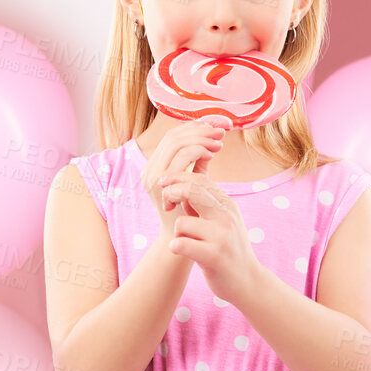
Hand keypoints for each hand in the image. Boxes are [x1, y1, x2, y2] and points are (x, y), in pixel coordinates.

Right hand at [142, 115, 230, 230]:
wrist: (182, 244)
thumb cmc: (192, 217)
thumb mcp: (195, 184)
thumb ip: (199, 163)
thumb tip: (214, 140)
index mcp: (155, 167)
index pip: (172, 137)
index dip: (193, 128)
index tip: (215, 126)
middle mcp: (149, 169)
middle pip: (173, 136)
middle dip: (199, 129)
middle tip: (221, 129)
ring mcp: (152, 175)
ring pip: (176, 142)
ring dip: (201, 138)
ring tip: (219, 141)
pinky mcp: (160, 183)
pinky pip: (180, 156)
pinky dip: (198, 150)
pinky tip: (213, 152)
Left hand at [160, 175, 261, 307]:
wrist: (247, 281)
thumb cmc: (228, 250)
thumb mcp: (221, 222)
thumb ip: (202, 206)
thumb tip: (177, 188)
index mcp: (228, 205)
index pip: (199, 180)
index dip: (177, 179)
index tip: (164, 186)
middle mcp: (226, 216)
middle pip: (190, 191)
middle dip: (170, 194)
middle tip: (166, 207)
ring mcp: (221, 235)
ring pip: (181, 223)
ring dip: (177, 234)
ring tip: (187, 244)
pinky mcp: (213, 255)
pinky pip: (180, 244)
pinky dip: (175, 247)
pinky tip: (182, 252)